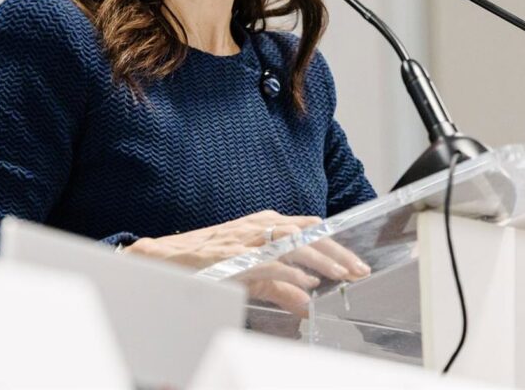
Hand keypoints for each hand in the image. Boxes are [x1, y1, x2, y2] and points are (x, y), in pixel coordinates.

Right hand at [124, 209, 370, 315]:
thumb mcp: (252, 272)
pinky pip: (267, 261)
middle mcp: (261, 225)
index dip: (336, 245)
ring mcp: (248, 238)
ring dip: (321, 259)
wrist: (165, 256)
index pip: (312, 228)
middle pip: (310, 233)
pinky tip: (304, 281)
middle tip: (359, 271)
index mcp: (267, 223)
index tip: (357, 264)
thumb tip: (308, 302)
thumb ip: (282, 286)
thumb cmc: (208, 259)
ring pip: (294, 242)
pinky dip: (289, 270)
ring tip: (340, 274)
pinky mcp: (234, 255)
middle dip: (338, 253)